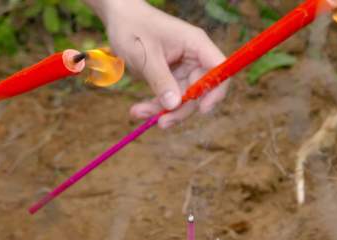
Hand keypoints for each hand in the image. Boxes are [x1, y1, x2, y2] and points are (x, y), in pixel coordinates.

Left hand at [92, 0, 228, 127]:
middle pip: (200, 92)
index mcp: (196, 44)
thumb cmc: (133, 28)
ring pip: (182, 99)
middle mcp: (194, 57)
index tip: (202, 109)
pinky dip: (155, 106)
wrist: (118, 19)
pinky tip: (137, 110)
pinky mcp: (170, 77)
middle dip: (180, 109)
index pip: (218, 69)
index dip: (216, 90)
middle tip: (161, 123)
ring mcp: (183, 68)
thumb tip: (174, 105)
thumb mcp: (145, 55)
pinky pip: (169, 97)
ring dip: (162, 111)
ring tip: (138, 113)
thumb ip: (161, 80)